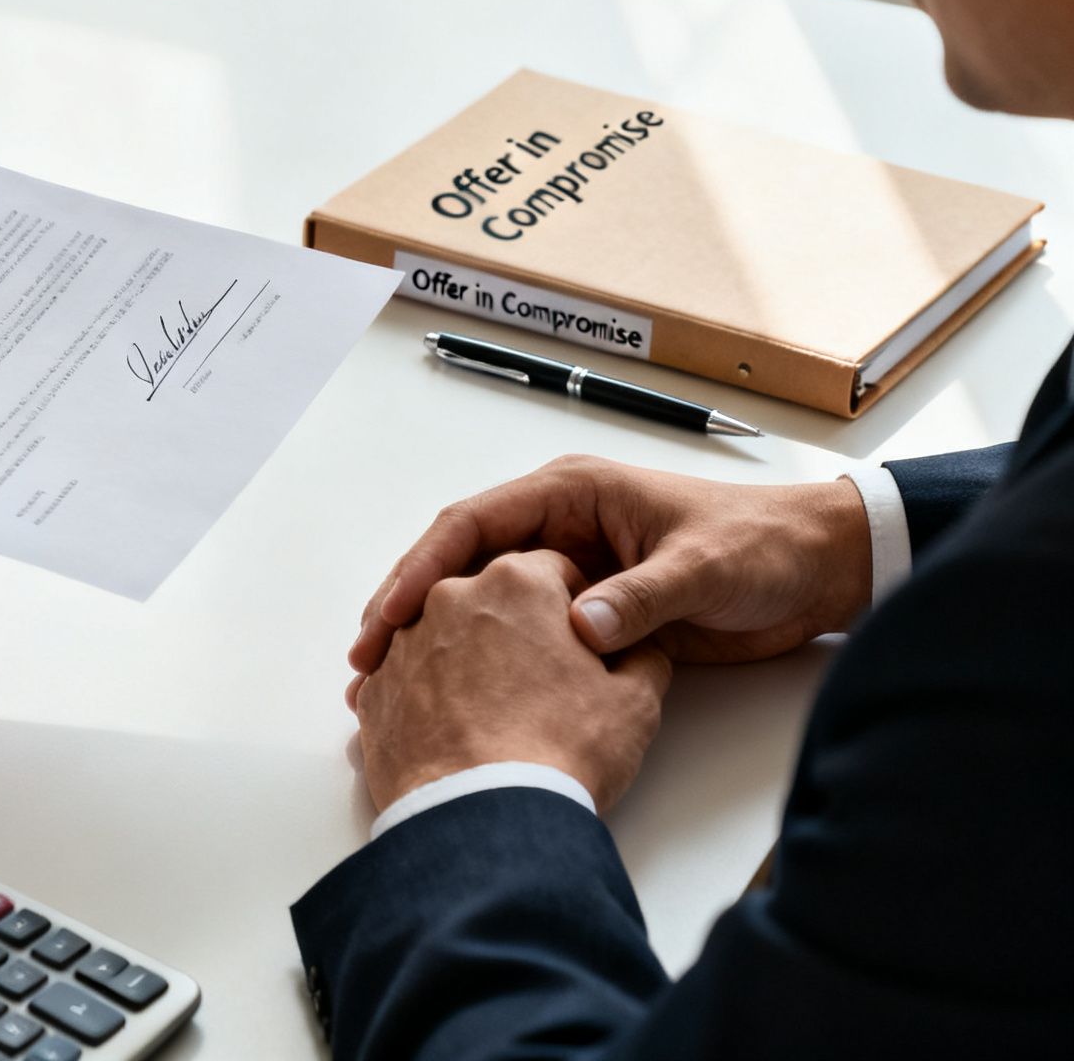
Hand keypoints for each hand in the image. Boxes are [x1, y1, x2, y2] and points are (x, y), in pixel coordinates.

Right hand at [348, 455, 872, 689]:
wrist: (821, 571)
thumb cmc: (764, 545)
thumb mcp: (703, 566)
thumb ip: (641, 596)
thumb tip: (579, 628)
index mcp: (573, 494)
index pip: (473, 524)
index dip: (422, 569)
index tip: (389, 615)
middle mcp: (558, 529)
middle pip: (457, 564)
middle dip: (405, 608)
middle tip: (365, 659)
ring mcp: (567, 572)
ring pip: (476, 602)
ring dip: (431, 638)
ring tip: (384, 683)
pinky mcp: (585, 613)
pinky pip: (514, 635)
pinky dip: (475, 661)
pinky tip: (445, 693)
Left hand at [352, 549, 671, 812]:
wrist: (482, 820)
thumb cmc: (560, 752)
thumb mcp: (635, 700)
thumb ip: (641, 656)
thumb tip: (635, 650)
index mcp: (517, 581)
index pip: (554, 570)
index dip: (575, 607)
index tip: (581, 643)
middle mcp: (448, 597)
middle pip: (491, 598)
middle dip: (516, 629)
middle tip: (540, 682)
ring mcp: (403, 644)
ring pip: (445, 637)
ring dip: (469, 661)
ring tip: (497, 714)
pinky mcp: (373, 692)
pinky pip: (408, 680)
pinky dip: (430, 697)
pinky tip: (457, 733)